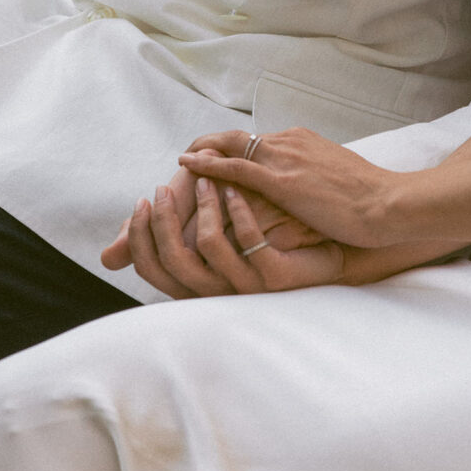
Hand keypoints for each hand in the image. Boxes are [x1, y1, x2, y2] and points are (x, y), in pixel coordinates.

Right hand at [101, 151, 327, 297]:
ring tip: (209, 180)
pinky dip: (239, 210)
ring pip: (208, 245)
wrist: (331, 247)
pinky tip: (238, 192)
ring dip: (204, 206)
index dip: (139, 234)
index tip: (145, 199)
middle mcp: (217, 289)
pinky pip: (248, 242)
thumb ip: (188, 218)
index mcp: (198, 281)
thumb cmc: (273, 236)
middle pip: (171, 260)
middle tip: (164, 188)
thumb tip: (148, 201)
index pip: (151, 265)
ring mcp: (247, 285)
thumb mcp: (224, 227)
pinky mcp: (275, 277)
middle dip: (163, 220)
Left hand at [178, 128, 397, 247]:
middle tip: (186, 158)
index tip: (214, 159)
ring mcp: (284, 158)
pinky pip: (234, 167)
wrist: (388, 204)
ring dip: (202, 154)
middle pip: (236, 138)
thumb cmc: (369, 199)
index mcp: (301, 141)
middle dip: (208, 145)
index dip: (232, 149)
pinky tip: (187, 165)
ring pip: (230, 148)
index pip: (256, 141)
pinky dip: (208, 164)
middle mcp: (289, 142)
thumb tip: (302, 187)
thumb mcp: (335, 178)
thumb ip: (312, 176)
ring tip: (179, 163)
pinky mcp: (281, 180)